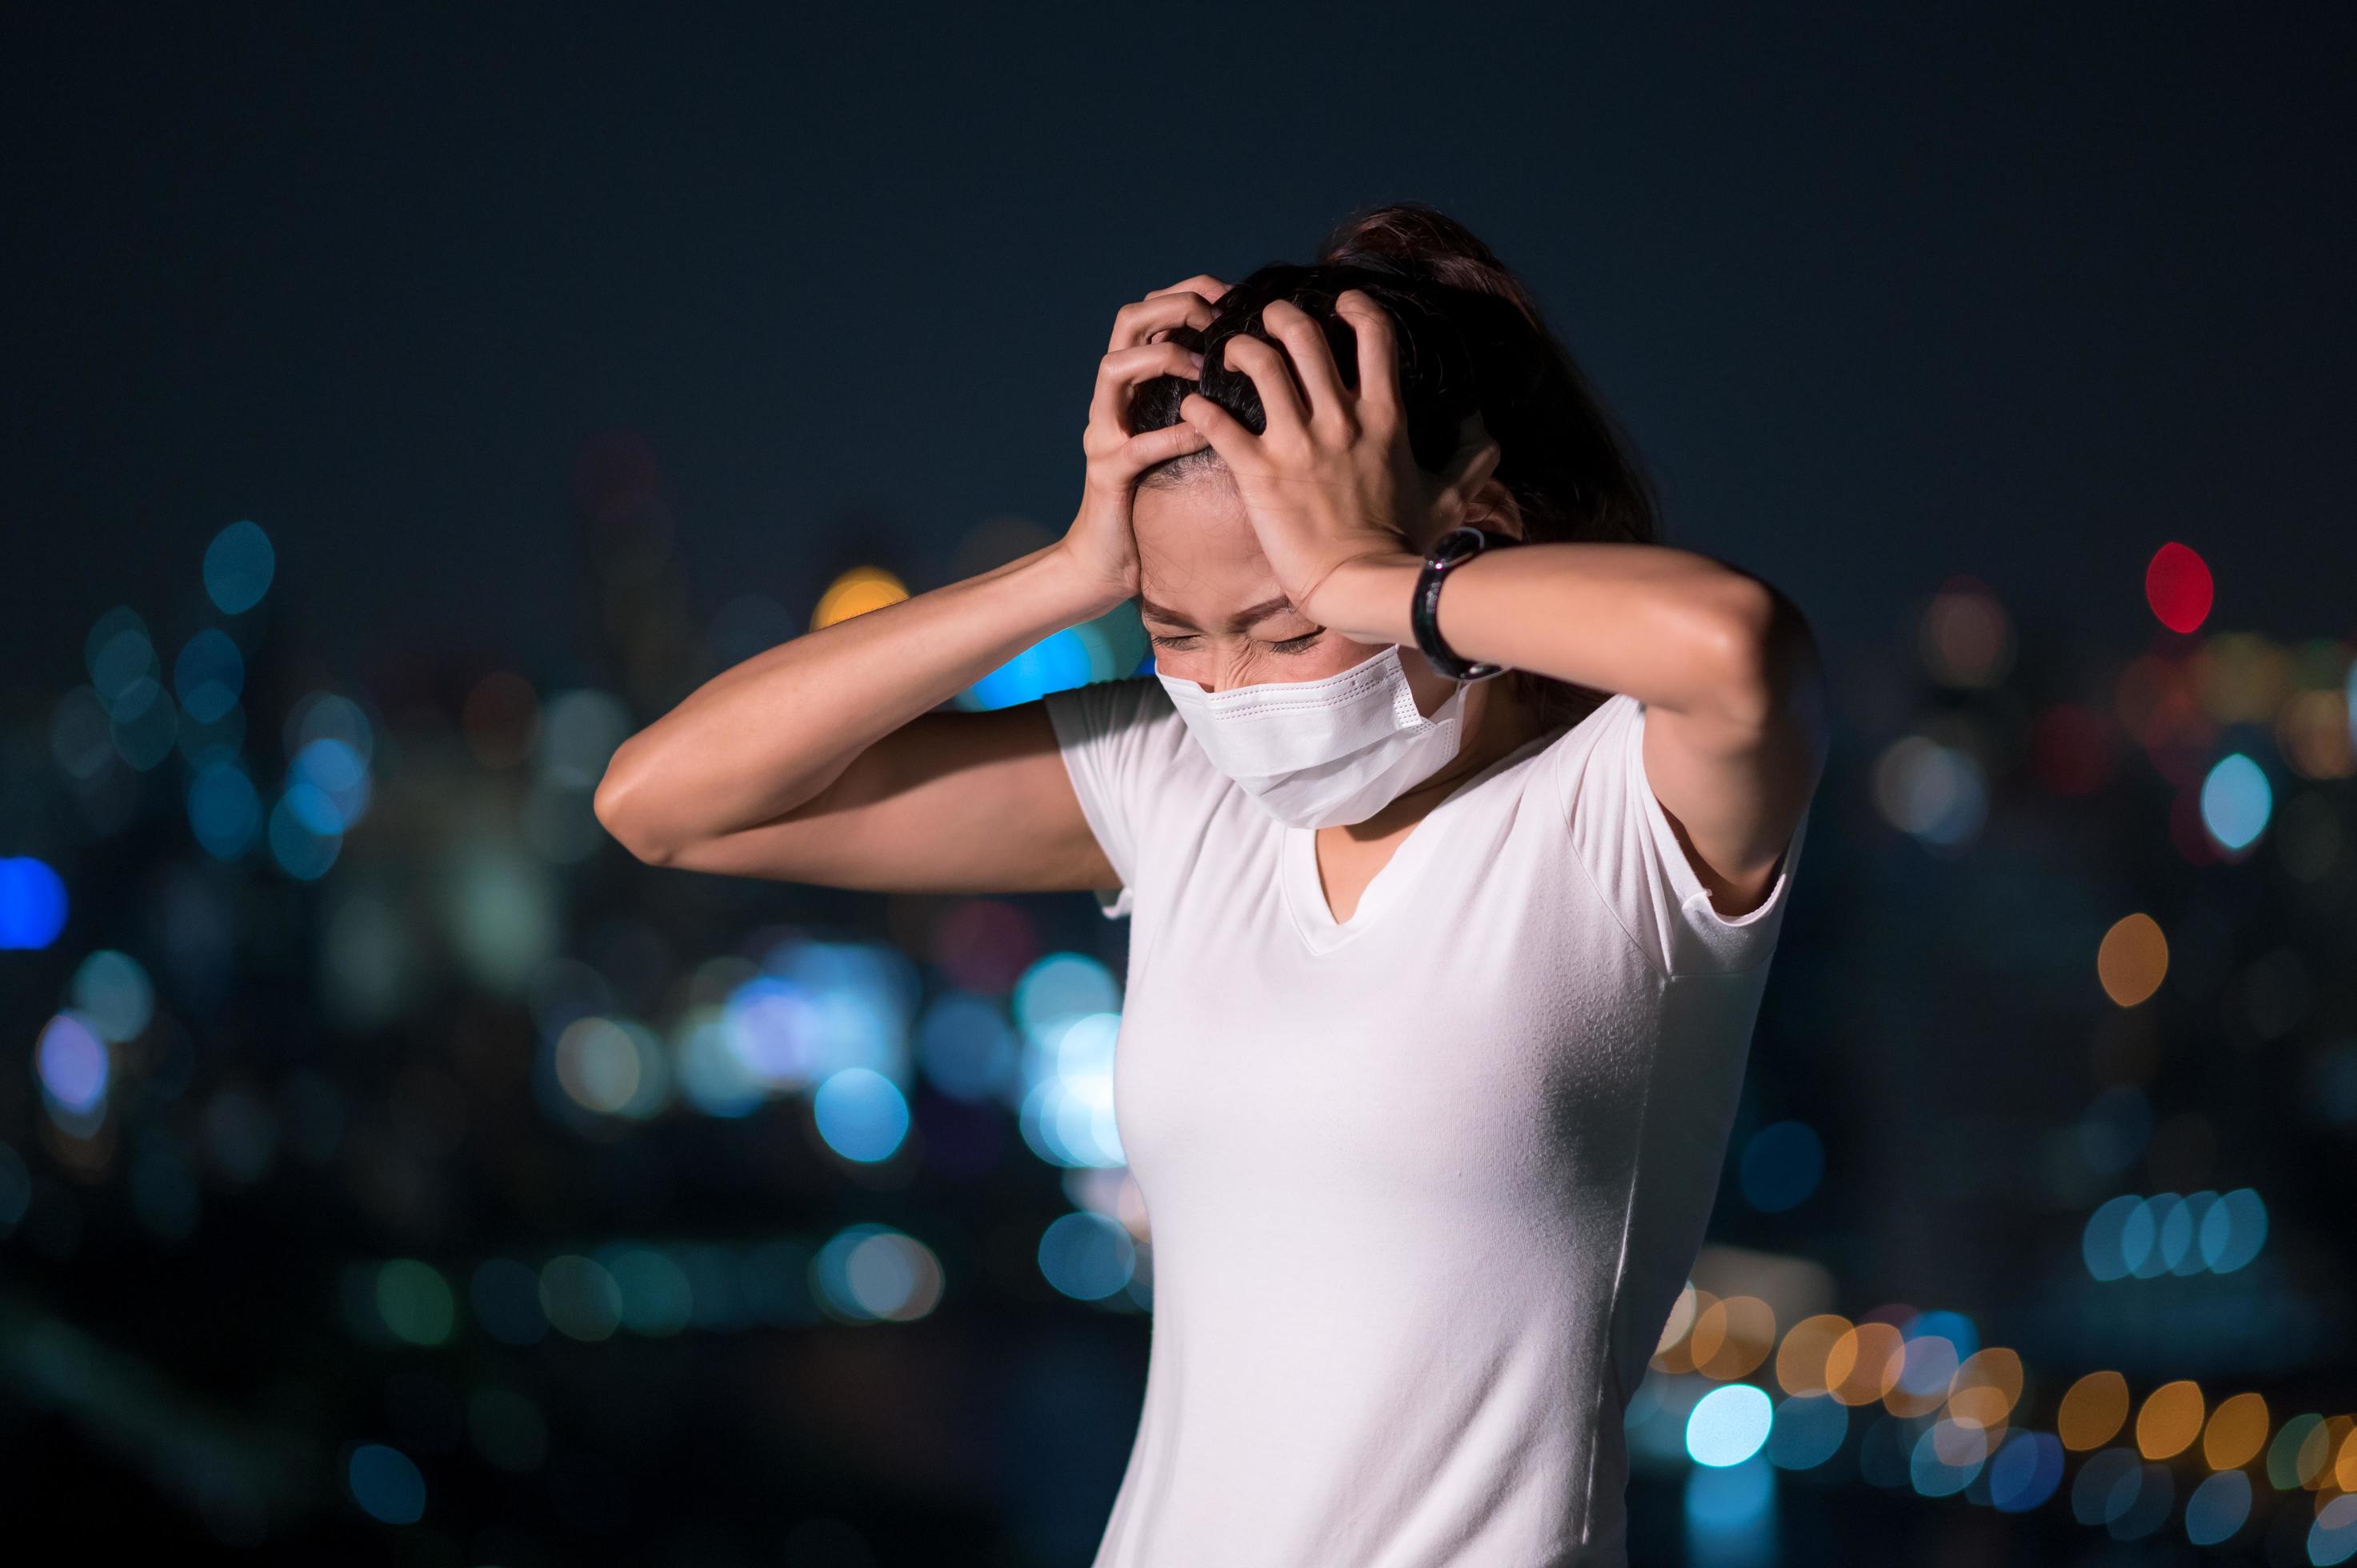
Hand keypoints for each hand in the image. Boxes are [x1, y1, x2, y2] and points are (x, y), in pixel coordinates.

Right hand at [1057, 274, 1230, 607]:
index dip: (1186, 293)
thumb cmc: (1152, 499)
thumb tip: (1253, 367)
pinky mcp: (1107, 475)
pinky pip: (1138, 446)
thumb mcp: (1177, 437)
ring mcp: (1103, 435)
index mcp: (1131, 386)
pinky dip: (1173, 434)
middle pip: (1125, 324)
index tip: (1227, 293)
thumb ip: (1198, 401)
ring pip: (1113, 369)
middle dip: (1171, 309)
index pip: (1149, 314)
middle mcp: (1110, 401)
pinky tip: (1205, 430)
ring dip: (1161, 358)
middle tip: (1213, 319)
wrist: (1107, 562)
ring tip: (1201, 368)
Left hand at [1178, 291, 1501, 622]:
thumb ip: (1471, 458)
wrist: (1362, 588)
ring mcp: (1297, 444)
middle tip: (1268, 318)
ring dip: (1238, 349)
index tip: (1340, 303)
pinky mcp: (1259, 474)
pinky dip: (1199, 409)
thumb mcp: (1450, 495)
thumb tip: (1488, 431)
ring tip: (1229, 353)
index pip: (1374, 335)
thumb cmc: (1405, 545)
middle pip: (1304, 335)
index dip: (1356, 307)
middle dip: (1280, 315)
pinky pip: (1218, 425)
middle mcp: (1339, 419)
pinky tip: (1192, 406)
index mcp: (1385, 417)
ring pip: (1259, 365)